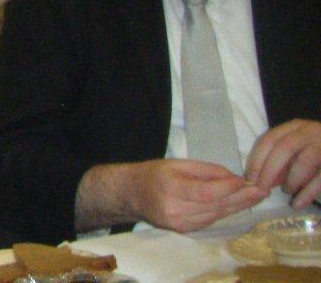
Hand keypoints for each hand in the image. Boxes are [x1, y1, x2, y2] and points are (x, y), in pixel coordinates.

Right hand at [75, 159, 267, 233]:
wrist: (131, 194)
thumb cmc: (153, 173)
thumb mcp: (176, 163)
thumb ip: (205, 170)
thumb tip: (232, 178)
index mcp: (170, 188)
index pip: (205, 192)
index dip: (227, 188)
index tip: (245, 181)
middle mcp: (175, 210)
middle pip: (215, 206)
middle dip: (241, 198)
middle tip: (262, 190)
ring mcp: (180, 224)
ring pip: (216, 215)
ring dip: (238, 206)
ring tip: (256, 197)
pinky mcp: (185, 231)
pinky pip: (210, 220)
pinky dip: (224, 211)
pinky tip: (237, 204)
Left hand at [246, 119, 320, 207]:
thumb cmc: (315, 150)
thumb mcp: (295, 150)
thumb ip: (278, 161)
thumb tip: (257, 178)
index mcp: (295, 127)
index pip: (270, 138)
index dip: (257, 158)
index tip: (249, 177)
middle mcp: (311, 131)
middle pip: (285, 147)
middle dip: (269, 169)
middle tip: (262, 188)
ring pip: (305, 161)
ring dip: (291, 179)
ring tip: (286, 190)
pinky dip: (307, 193)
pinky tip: (297, 204)